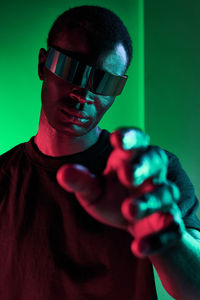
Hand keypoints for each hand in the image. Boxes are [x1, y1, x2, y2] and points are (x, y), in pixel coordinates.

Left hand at [57, 128, 185, 256]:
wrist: (136, 225)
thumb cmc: (114, 198)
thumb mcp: (94, 190)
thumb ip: (81, 180)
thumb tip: (63, 173)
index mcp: (131, 159)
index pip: (136, 141)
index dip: (129, 138)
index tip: (116, 139)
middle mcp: (152, 174)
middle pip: (155, 160)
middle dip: (143, 166)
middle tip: (128, 175)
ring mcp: (163, 198)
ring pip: (165, 193)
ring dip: (149, 201)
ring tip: (129, 210)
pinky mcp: (170, 225)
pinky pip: (170, 230)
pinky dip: (156, 239)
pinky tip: (137, 248)